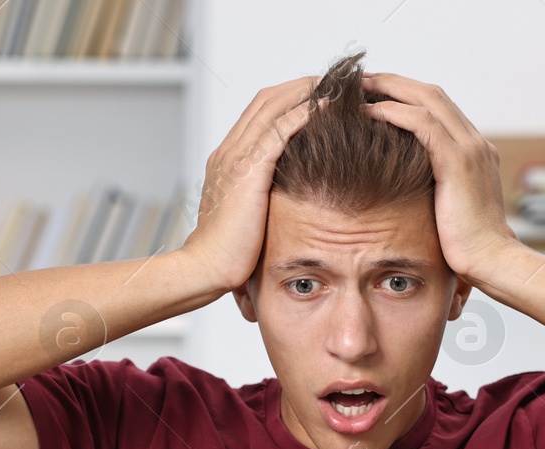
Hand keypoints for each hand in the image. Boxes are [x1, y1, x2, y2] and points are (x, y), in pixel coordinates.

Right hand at [180, 77, 320, 294]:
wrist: (206, 268)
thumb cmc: (228, 253)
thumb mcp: (247, 217)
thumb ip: (263, 199)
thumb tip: (289, 202)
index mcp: (227, 160)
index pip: (260, 113)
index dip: (289, 99)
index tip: (318, 98)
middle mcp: (229, 151)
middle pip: (267, 99)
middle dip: (302, 87)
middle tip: (335, 84)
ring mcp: (237, 158)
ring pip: (274, 106)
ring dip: (306, 92)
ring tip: (338, 87)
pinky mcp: (249, 170)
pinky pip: (279, 129)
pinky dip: (304, 112)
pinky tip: (327, 107)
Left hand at [360, 72, 518, 284]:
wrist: (492, 262)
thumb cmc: (467, 247)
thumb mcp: (448, 211)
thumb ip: (434, 191)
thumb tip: (405, 193)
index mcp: (475, 152)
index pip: (438, 108)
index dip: (405, 96)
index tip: (374, 95)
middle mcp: (475, 143)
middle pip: (431, 94)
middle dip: (394, 83)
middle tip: (360, 81)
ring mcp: (470, 149)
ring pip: (426, 99)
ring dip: (389, 89)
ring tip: (358, 89)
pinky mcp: (458, 162)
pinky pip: (423, 124)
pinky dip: (394, 112)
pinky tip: (369, 112)